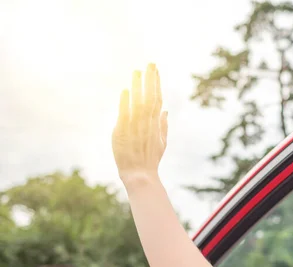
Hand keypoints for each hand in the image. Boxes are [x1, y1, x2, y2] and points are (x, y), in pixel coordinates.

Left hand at [112, 63, 167, 185]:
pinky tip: (126, 90)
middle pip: (151, 97)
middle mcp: (147, 123)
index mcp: (156, 123)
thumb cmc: (150, 159)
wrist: (140, 174)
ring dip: (138, 86)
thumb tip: (166, 111)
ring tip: (137, 71)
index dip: (157, 84)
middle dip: (151, 79)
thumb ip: (163, 125)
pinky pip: (125, 114)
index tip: (155, 70)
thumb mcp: (162, 142)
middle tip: (150, 63)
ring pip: (138, 102)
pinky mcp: (123, 132)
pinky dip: (126, 102)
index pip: (157, 99)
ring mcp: (136, 127)